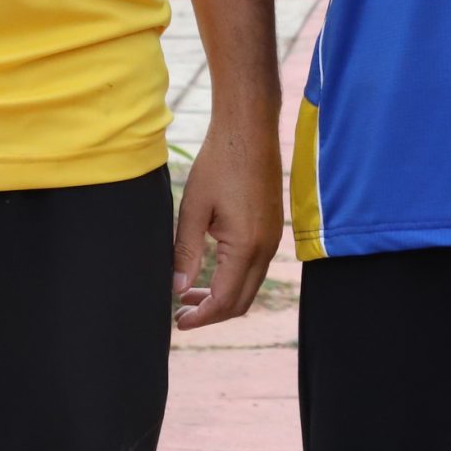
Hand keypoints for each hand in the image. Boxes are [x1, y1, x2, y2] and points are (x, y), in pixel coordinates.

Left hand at [170, 121, 281, 329]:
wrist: (249, 129)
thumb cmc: (219, 163)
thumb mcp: (193, 209)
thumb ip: (186, 253)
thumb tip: (176, 289)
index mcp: (246, 245)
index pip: (225, 300)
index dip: (201, 317)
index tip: (178, 321)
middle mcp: (267, 247)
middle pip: (242, 301)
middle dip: (212, 313)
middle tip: (181, 313)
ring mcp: (274, 237)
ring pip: (251, 285)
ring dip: (223, 296)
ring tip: (189, 293)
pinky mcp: (273, 227)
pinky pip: (257, 266)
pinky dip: (235, 278)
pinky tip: (211, 269)